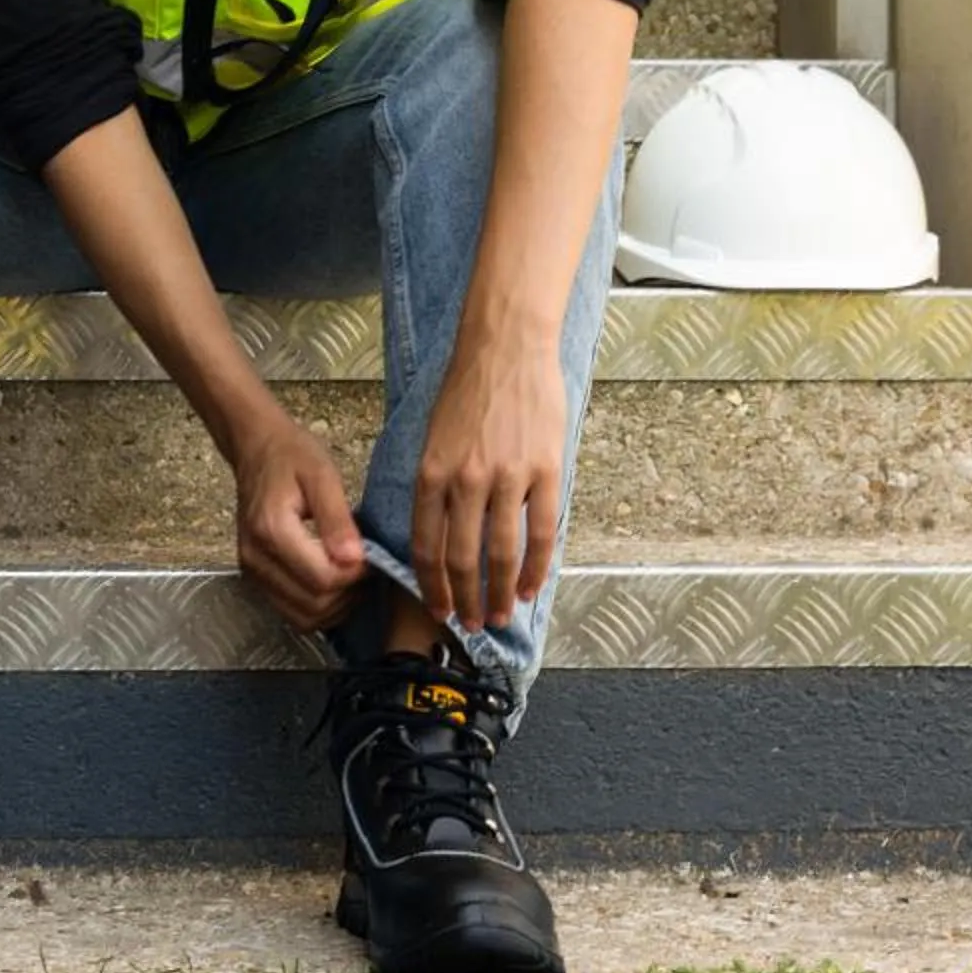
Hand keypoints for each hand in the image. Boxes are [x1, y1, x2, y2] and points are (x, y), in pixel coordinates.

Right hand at [230, 415, 366, 630]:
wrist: (257, 450)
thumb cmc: (292, 456)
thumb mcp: (322, 475)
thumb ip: (337, 519)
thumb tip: (355, 560)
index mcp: (272, 530)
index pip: (324, 579)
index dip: (356, 575)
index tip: (371, 554)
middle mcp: (256, 558)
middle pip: (315, 604)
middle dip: (349, 592)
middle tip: (366, 565)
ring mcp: (252, 572)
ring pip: (304, 617)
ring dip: (336, 605)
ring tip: (351, 573)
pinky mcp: (255, 578)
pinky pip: (293, 613)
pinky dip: (319, 607)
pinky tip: (333, 580)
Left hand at [411, 333, 566, 632]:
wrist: (505, 347)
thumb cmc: (467, 390)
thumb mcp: (433, 437)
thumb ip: (436, 485)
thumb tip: (438, 534)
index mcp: (430, 472)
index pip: (426, 543)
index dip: (430, 583)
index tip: (436, 607)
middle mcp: (464, 479)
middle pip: (461, 557)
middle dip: (463, 598)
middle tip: (468, 624)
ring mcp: (506, 476)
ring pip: (501, 552)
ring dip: (499, 592)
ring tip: (498, 616)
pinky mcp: (545, 471)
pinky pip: (541, 531)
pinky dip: (536, 566)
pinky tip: (531, 588)